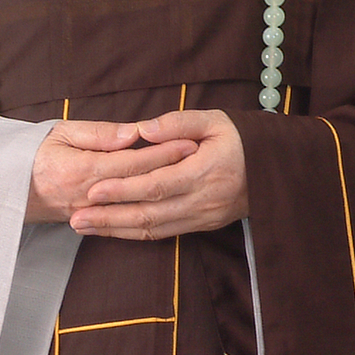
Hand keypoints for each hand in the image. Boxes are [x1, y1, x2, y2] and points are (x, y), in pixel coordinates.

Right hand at [25, 116, 195, 223]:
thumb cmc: (34, 153)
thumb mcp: (61, 132)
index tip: (190, 143)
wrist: (6, 190)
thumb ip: (97, 134)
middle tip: (202, 160)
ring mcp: (91, 213)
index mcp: (82, 169)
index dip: (163, 152)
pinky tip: (168, 207)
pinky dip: (149, 214)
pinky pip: (124, 221)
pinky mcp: (91, 222)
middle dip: (173, 171)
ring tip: (192, 182)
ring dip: (166, 194)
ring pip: (136, 206)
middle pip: (140, 184)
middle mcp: (89, 196)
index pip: (132, 161)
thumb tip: (130, 134)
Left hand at [69, 110, 248, 239]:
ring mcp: (204, 217)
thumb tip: (143, 129)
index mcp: (205, 171)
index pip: (156, 184)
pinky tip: (113, 231)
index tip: (93, 190)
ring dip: (117, 231)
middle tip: (75, 218)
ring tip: (84, 228)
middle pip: (149, 214)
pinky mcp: (204, 226)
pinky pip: (165, 234)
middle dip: (109, 218)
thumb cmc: (243, 138)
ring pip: (154, 230)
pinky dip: (136, 234)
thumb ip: (178, 123)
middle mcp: (203, 201)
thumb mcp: (215, 120)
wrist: (278, 169)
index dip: (123, 190)